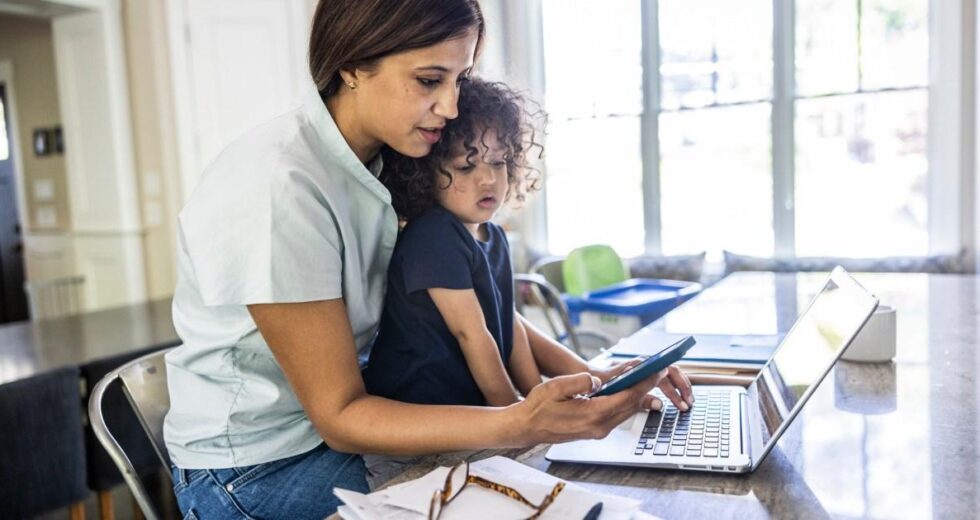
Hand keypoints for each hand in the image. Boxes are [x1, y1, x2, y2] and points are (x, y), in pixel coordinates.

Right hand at [515, 369, 666, 444]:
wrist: (527, 427)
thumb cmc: (538, 407)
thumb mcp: (555, 387)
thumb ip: (579, 381)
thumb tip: (598, 380)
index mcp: (592, 415)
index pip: (627, 397)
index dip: (644, 382)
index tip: (656, 369)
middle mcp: (599, 426)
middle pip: (631, 404)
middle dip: (647, 386)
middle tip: (659, 368)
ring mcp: (598, 430)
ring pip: (626, 410)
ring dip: (639, 394)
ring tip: (649, 376)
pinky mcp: (595, 429)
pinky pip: (618, 414)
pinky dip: (627, 401)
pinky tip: (630, 390)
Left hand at [590, 360, 693, 411]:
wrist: (591, 378)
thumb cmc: (602, 382)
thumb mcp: (620, 392)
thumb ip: (639, 398)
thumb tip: (659, 405)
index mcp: (642, 365)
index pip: (668, 370)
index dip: (679, 384)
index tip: (685, 396)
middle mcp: (646, 365)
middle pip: (672, 374)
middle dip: (682, 389)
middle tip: (687, 405)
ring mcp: (645, 370)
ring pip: (668, 378)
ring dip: (678, 391)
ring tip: (684, 405)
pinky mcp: (644, 377)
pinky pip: (662, 382)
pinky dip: (670, 392)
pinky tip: (674, 402)